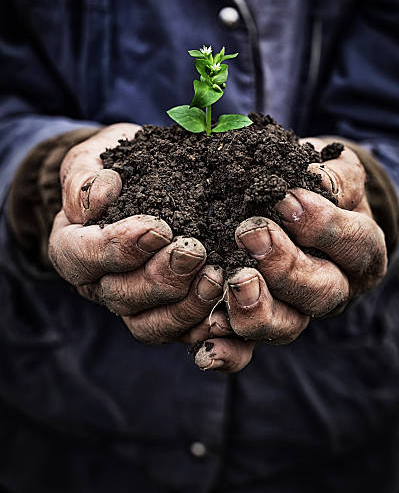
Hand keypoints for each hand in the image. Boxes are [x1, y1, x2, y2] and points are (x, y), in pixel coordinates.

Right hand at [49, 124, 225, 343]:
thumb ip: (83, 177)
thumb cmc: (113, 168)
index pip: (85, 258)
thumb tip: (101, 196)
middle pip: (122, 297)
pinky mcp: (167, 313)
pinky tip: (228, 312)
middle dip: (160, 278)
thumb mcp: (90, 158)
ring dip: (185, 307)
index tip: (158, 228)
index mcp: (73, 248)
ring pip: (151, 326)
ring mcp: (133, 304)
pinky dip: (205, 328)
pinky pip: (181, 336)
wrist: (138, 183)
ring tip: (215, 277)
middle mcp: (100, 284)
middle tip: (194, 252)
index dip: (121, 248)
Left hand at [193, 140, 387, 372]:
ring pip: (286, 327)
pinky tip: (205, 349)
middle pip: (319, 293)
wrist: (302, 208)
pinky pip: (248, 351)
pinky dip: (228, 353)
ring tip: (232, 283)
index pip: (353, 244)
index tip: (286, 201)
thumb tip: (315, 178)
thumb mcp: (336, 172)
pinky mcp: (262, 325)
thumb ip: (334, 176)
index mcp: (358, 251)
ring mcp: (297, 312)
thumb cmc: (316, 187)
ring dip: (256, 310)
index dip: (322, 227)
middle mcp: (332, 288)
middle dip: (284, 265)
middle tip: (250, 233)